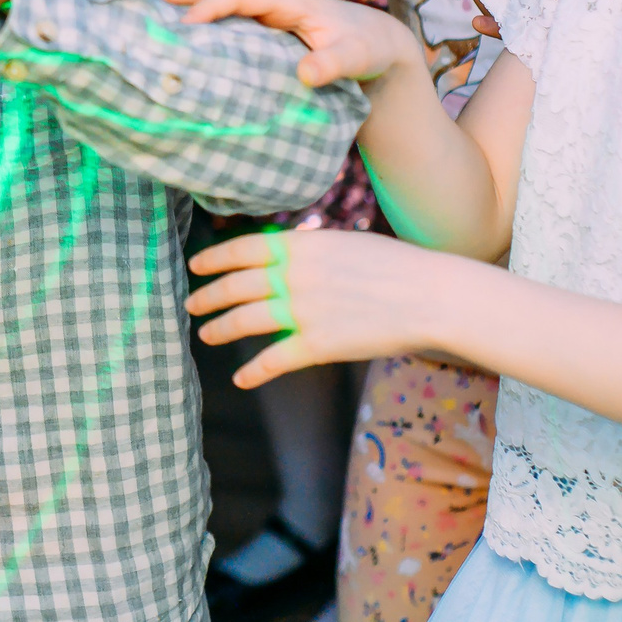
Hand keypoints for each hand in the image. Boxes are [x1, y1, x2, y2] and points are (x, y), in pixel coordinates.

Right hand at [148, 0, 414, 87]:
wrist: (379, 49)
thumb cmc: (368, 48)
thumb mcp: (357, 55)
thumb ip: (334, 62)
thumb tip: (305, 73)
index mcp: (287, 0)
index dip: (210, 8)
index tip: (183, 26)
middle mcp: (269, 2)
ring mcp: (263, 18)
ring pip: (215, 7)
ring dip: (181, 8)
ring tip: (142, 14)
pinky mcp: (260, 35)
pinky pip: (222, 27)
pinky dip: (196, 29)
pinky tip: (173, 42)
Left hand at [185, 226, 436, 386]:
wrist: (430, 295)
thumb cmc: (395, 266)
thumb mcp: (344, 243)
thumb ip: (309, 251)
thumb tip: (283, 256)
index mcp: (301, 246)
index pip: (242, 248)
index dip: (215, 258)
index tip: (196, 266)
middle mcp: (294, 276)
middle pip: (236, 286)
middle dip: (209, 296)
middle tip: (192, 303)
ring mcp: (303, 310)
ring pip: (245, 320)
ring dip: (220, 327)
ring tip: (205, 334)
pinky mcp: (317, 344)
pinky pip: (274, 360)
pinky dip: (253, 371)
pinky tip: (240, 377)